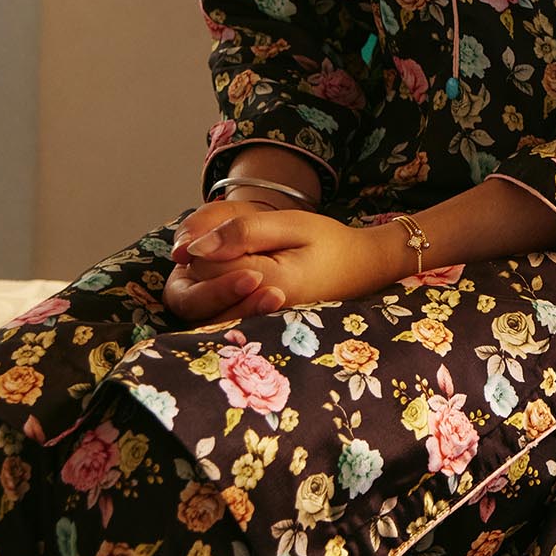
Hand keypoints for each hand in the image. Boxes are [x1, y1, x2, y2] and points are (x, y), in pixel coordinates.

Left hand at [168, 208, 403, 329]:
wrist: (359, 271)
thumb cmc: (329, 243)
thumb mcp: (291, 224)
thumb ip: (244, 232)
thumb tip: (196, 248)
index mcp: (269, 283)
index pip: (209, 267)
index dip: (214, 246)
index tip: (242, 236)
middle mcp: (257, 314)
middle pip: (200, 293)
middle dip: (211, 269)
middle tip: (246, 252)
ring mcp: (254, 328)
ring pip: (204, 310)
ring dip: (213, 287)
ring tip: (246, 268)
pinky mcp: (252, 332)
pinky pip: (219, 321)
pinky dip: (220, 303)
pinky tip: (242, 286)